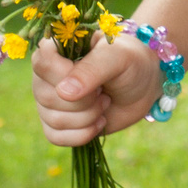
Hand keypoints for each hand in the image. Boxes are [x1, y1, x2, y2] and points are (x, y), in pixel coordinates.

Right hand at [31, 35, 163, 145]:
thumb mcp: (119, 57)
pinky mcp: (57, 123)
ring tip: (105, 101)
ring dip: (89, 116)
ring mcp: (49, 101)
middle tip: (105, 90)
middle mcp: (46, 76)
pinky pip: (56, 138)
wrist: (145, 87)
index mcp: (56, 49)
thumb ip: (92, 69)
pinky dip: (83, 134)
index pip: (42, 63)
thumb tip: (64, 92)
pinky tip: (100, 121)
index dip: (67, 74)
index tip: (93, 76)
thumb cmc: (131, 63)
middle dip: (86, 100)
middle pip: (49, 97)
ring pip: (55, 120)